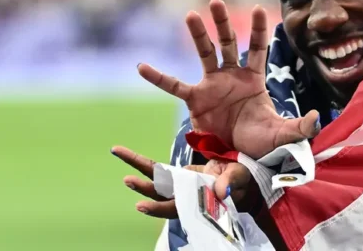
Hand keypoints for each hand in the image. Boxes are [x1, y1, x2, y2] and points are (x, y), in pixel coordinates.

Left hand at [112, 146, 253, 217]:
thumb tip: (222, 191)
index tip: (141, 206)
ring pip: (155, 182)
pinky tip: (123, 153)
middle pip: (160, 196)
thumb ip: (231, 182)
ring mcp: (179, 185)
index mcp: (198, 201)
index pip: (175, 208)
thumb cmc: (241, 181)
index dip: (158, 208)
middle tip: (127, 180)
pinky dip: (141, 163)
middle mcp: (184, 196)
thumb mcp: (240, 178)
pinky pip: (157, 170)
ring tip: (120, 156)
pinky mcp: (177, 174)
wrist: (239, 177)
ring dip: (137, 172)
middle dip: (143, 189)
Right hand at [137, 0, 318, 157]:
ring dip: (197, 34)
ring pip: (204, 54)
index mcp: (254, 79)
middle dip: (223, 22)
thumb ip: (301, 126)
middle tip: (216, 1)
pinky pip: (174, 86)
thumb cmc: (262, 143)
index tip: (260, 9)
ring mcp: (212, 86)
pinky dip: (158, 77)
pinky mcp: (196, 100)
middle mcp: (232, 76)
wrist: (239, 157)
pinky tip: (142, 66)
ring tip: (190, 14)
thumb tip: (319, 118)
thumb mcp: (283, 135)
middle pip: (227, 43)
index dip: (258, 30)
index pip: (257, 49)